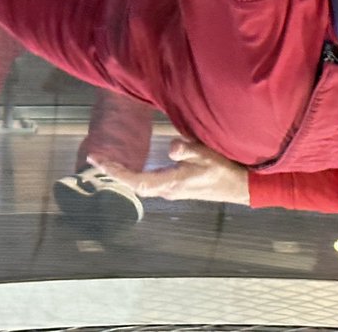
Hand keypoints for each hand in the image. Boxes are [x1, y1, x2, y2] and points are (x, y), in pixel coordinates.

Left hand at [91, 138, 249, 204]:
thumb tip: (171, 147)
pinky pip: (149, 181)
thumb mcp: (207, 155)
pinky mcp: (176, 187)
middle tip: (96, 157)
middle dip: (114, 170)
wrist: (240, 187)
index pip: (136, 180)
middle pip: (134, 183)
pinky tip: (132, 164)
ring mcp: (171, 190)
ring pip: (140, 183)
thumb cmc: (224, 170)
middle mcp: (167, 190)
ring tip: (108, 160)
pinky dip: (135, 173)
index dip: (115, 171)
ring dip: (124, 172)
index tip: (97, 160)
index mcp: (171, 183)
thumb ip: (188, 150)